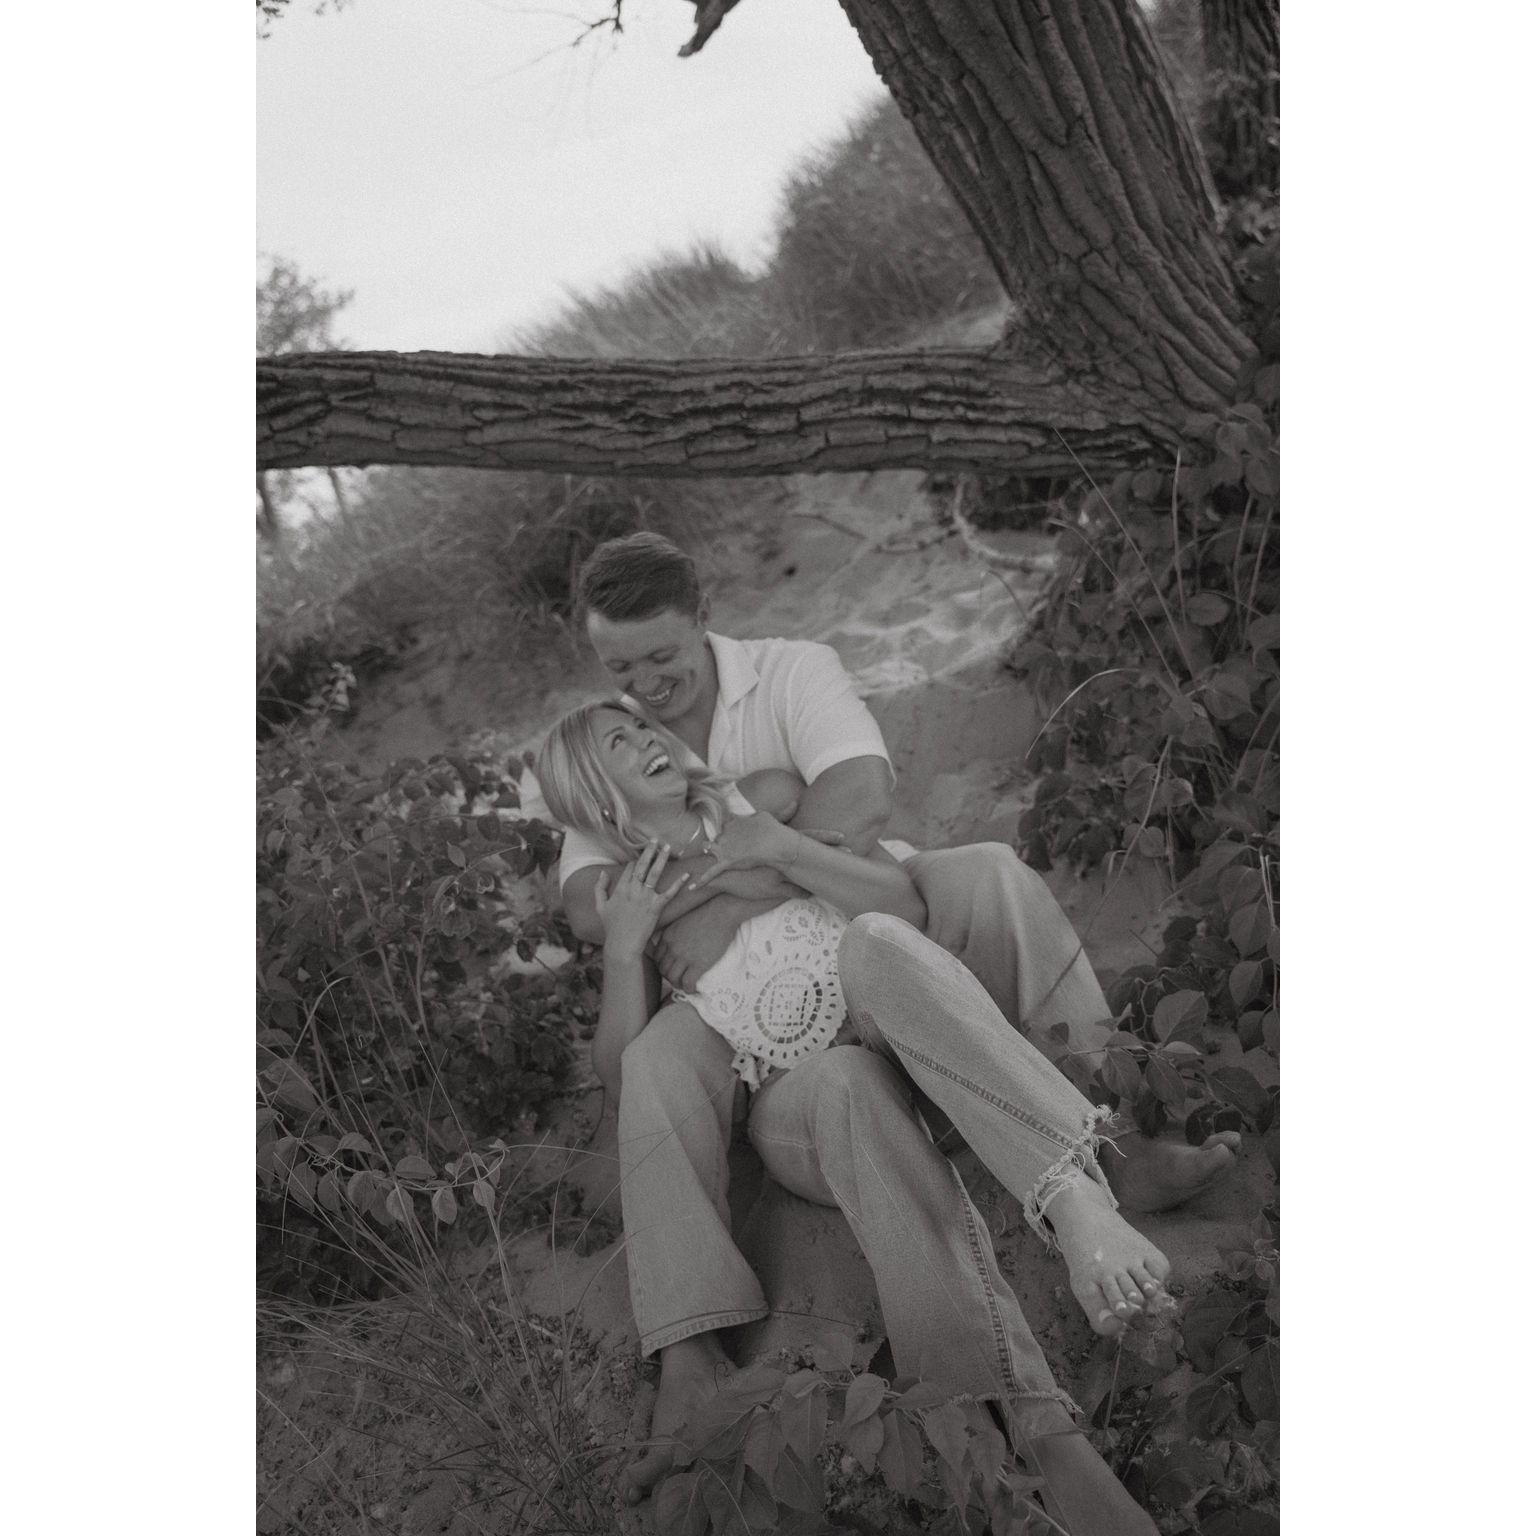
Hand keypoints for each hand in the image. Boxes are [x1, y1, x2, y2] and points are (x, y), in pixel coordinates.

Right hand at [594, 842, 689, 960]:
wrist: (622, 944)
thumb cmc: (611, 927)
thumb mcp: (600, 906)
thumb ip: (600, 888)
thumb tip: (603, 873)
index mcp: (620, 888)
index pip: (630, 868)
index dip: (636, 861)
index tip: (642, 856)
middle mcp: (633, 890)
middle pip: (642, 865)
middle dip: (649, 851)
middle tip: (655, 840)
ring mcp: (645, 898)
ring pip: (655, 873)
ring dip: (662, 859)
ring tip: (668, 847)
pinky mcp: (656, 907)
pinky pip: (669, 893)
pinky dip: (678, 883)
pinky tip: (686, 875)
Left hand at [648, 898, 748, 989]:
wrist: (722, 913)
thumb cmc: (706, 914)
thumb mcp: (683, 921)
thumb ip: (675, 932)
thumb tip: (676, 943)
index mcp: (668, 936)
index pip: (657, 957)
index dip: (663, 965)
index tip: (671, 968)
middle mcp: (672, 948)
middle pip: (663, 970)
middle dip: (669, 976)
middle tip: (679, 978)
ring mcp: (685, 957)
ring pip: (673, 979)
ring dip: (678, 984)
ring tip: (685, 984)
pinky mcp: (698, 964)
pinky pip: (687, 983)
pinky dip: (689, 989)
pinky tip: (693, 988)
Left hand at [692, 811, 798, 888]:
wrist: (775, 843)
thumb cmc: (774, 831)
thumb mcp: (769, 816)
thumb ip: (771, 813)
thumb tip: (792, 803)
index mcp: (734, 821)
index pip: (725, 822)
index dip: (725, 826)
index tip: (725, 827)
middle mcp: (726, 833)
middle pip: (717, 836)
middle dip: (717, 840)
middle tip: (720, 844)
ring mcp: (725, 847)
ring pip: (709, 849)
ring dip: (707, 850)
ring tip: (705, 852)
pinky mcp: (726, 861)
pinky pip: (711, 872)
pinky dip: (702, 881)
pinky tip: (693, 887)